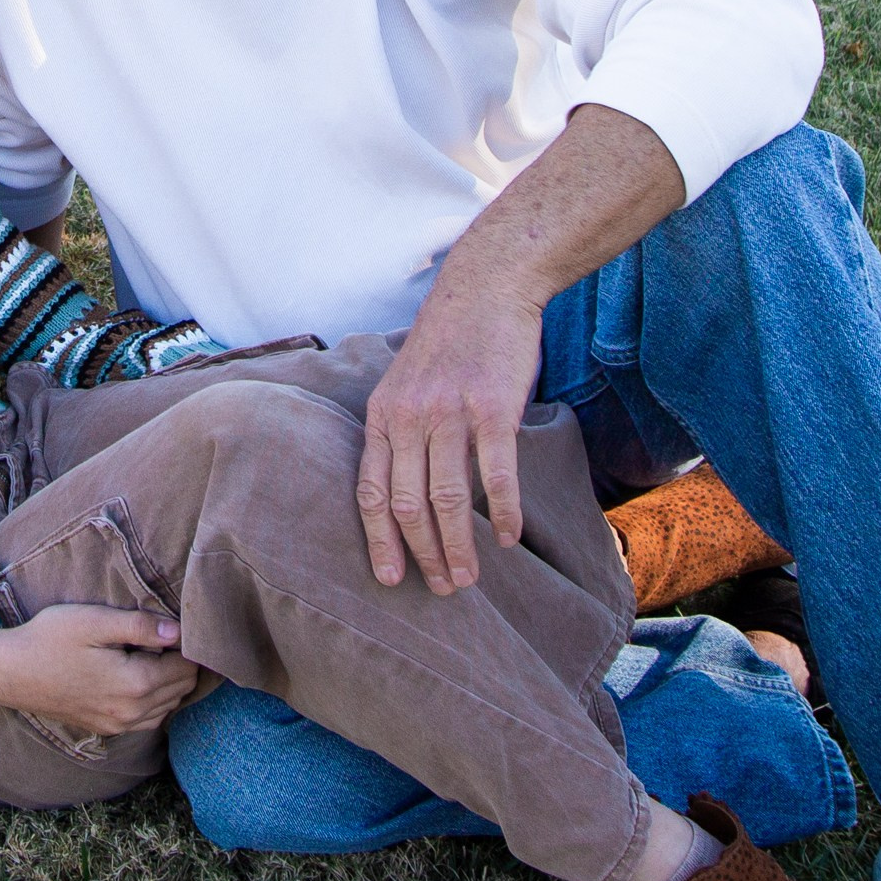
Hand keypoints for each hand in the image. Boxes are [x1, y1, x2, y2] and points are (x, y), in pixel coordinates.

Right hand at [0, 604, 197, 736]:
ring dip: (169, 681)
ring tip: (148, 653)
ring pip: (169, 705)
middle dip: (180, 661)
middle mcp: (133, 712)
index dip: (185, 642)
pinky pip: (149, 718)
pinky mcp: (108, 728)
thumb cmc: (50, 639)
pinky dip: (153, 699)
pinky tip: (135, 676)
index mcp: (135, 683)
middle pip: (183, 688)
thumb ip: (140, 625)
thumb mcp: (94, 621)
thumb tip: (179, 631)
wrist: (11, 672)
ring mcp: (120, 725)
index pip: (187, 666)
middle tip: (158, 635)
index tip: (169, 624)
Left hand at [357, 269, 542, 595]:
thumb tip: (407, 491)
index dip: (379, 540)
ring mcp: (449, 414)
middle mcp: (409, 418)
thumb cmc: (448, 343)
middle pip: (407, 504)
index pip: (370, 491)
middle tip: (443, 589)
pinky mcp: (491, 409)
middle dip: (423, 555)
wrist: (484, 290)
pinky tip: (510, 539)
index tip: (390, 579)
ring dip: (459, 547)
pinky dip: (504, 513)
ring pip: (449, 499)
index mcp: (382, 415)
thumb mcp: (405, 383)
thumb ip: (402, 431)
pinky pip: (496, 475)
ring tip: (470, 579)